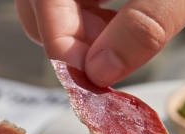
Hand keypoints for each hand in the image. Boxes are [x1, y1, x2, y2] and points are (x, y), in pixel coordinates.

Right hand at [15, 0, 184, 86]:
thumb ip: (146, 24)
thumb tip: (100, 72)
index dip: (62, 41)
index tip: (94, 76)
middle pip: (38, 3)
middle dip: (71, 39)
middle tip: (112, 57)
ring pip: (54, 4)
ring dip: (81, 32)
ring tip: (124, 38)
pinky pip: (75, 0)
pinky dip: (91, 18)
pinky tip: (120, 21)